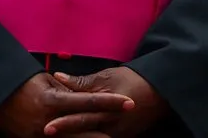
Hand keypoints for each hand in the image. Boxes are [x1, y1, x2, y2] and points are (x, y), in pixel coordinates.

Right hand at [0, 73, 132, 137]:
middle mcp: (48, 123)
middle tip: (127, 127)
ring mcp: (40, 137)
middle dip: (107, 133)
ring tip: (110, 137)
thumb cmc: (22, 85)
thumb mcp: (46, 81)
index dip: (112, 103)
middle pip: (87, 132)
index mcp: (53, 101)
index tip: (130, 103)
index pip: (90, 102)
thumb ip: (69, 88)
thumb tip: (90, 93)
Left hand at [48, 68, 167, 137]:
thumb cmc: (134, 79)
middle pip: (84, 130)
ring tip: (60, 137)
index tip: (46, 126)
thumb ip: (82, 81)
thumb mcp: (109, 76)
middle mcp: (111, 123)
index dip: (64, 121)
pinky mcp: (121, 136)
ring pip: (91, 137)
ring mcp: (117, 133)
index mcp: (108, 107)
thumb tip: (58, 78)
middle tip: (46, 133)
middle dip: (66, 132)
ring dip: (76, 136)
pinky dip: (88, 137)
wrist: (162, 91)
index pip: (82, 115)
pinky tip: (77, 136)